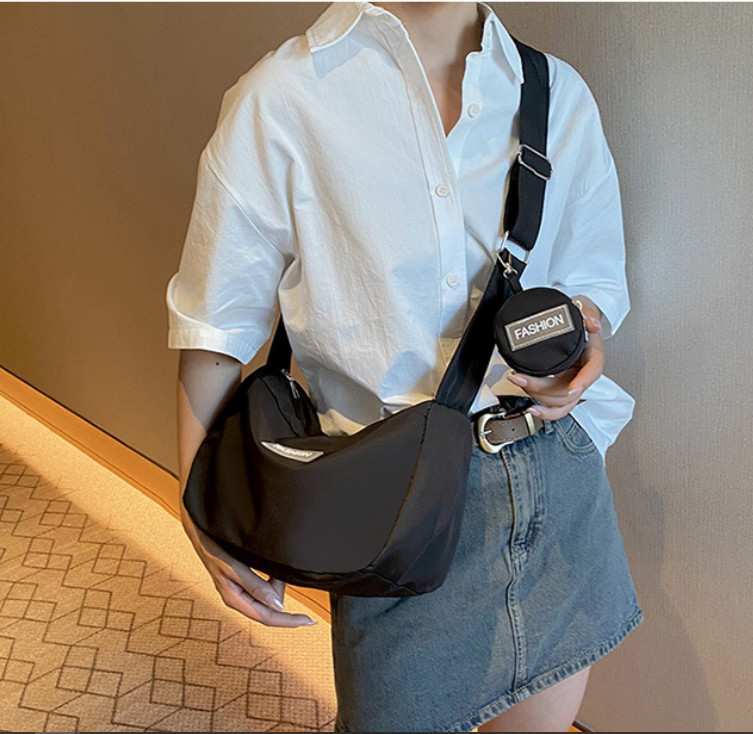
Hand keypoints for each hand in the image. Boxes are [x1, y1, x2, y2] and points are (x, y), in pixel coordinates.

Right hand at [179, 504, 315, 627]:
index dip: (289, 621)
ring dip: (276, 582)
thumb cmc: (213, 548)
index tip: (308, 620)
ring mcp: (240, 591)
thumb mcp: (234, 567)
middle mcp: (238, 598)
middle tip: (280, 571)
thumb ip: (256, 587)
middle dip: (280, 591)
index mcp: (235, 599)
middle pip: (270, 606)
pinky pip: (264, 584)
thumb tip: (278, 606)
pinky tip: (270, 568)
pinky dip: (272, 577)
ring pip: (268, 594)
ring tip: (271, 566)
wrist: (201, 532)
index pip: (267, 617)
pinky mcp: (243, 581)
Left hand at [505, 297, 603, 420]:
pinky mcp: (559, 388)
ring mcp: (571, 382)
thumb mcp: (584, 308)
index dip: (584, 381)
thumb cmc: (578, 317)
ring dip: (538, 396)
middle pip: (570, 391)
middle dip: (544, 388)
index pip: (593, 371)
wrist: (571, 321)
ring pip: (561, 402)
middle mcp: (582, 373)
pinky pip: (555, 407)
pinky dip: (544, 412)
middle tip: (522, 377)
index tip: (574, 388)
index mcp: (592, 355)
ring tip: (519, 382)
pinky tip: (532, 409)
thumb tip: (593, 323)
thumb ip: (588, 312)